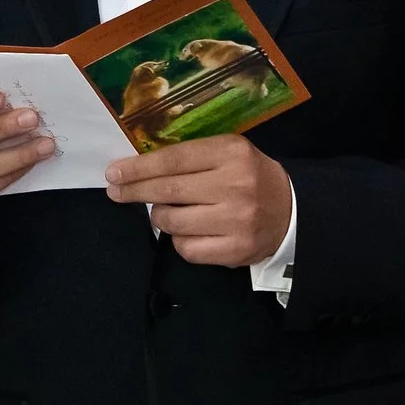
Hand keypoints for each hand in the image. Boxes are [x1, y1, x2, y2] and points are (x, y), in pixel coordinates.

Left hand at [105, 136, 290, 266]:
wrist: (291, 211)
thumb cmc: (248, 177)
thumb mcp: (226, 153)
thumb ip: (188, 158)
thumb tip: (135, 169)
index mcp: (232, 154)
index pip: (173, 161)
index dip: (138, 168)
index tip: (113, 173)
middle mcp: (235, 186)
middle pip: (167, 191)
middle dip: (134, 192)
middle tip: (115, 191)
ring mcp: (236, 221)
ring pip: (171, 222)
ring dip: (160, 217)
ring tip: (168, 211)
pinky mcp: (235, 250)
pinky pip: (185, 249)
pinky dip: (178, 240)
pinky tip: (189, 230)